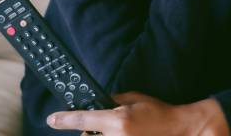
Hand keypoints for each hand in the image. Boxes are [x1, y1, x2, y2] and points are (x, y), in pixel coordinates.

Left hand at [46, 92, 229, 135]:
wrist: (179, 129)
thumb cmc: (158, 112)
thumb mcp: (134, 99)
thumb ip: (112, 101)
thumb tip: (96, 104)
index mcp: (118, 121)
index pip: (83, 119)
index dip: (64, 119)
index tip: (52, 120)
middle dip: (90, 130)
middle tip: (108, 124)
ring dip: (101, 135)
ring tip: (124, 129)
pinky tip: (127, 132)